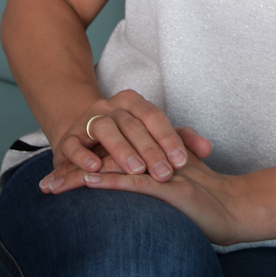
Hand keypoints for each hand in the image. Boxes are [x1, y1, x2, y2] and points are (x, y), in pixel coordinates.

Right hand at [45, 90, 212, 186]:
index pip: (154, 116)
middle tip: (164, 174)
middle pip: (132, 124)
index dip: (168, 138)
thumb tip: (208, 148)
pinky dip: (83, 156)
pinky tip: (95, 168)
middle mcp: (110, 107)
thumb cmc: (126, 140)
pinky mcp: (67, 139)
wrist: (83, 137)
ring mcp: (87, 120)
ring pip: (104, 129)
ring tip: (136, 171)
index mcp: (133, 102)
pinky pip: (72, 144)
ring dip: (121, 150)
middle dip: (150, 150)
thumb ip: (179, 140)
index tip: (182, 162)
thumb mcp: (152, 137)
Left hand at [52, 144, 248, 246]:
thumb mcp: (174, 184)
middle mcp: (150, 161)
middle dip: (72, 171)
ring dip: (80, 177)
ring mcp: (158, 172)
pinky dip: (109, 181)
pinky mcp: (166, 187)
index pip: (109, 159)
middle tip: (44, 185)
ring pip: (112, 168)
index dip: (82, 166)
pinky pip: (132, 182)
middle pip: (103, 161)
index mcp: (148, 159)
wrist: (234, 207)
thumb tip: (127, 183)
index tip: (56, 178)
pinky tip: (89, 181)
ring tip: (53, 186)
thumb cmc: (205, 198)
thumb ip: (153, 176)